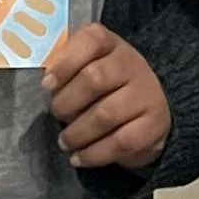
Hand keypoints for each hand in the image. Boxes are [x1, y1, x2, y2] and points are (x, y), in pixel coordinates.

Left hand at [43, 24, 171, 171]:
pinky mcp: (153, 126)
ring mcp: (146, 94)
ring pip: (105, 115)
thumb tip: (45, 84)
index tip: (46, 85)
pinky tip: (78, 158)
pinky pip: (120, 142)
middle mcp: (132, 64)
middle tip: (57, 115)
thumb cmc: (106, 87)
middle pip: (95, 79)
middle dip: (67, 102)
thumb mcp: (88, 67)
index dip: (65, 62)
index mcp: (111, 44)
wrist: (149, 111)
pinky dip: (93, 154)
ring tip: (64, 141)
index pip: (92, 39)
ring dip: (77, 132)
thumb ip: (65, 68)